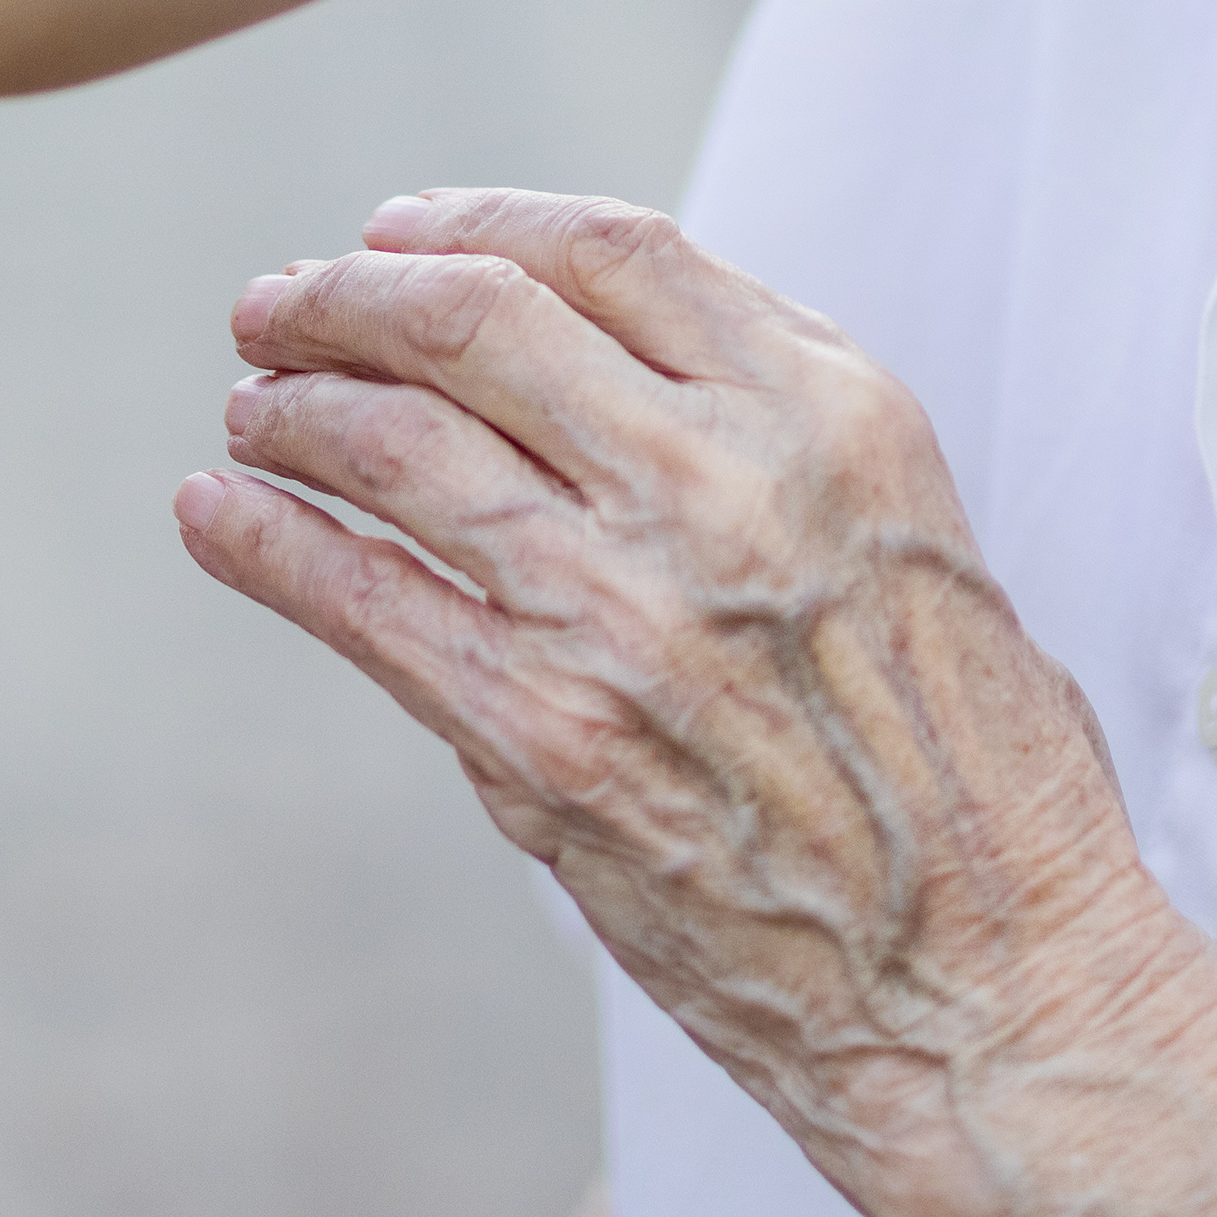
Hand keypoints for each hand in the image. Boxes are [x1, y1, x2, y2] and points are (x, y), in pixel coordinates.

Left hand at [183, 193, 1216, 1216]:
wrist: (998, 993)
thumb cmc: (973, 778)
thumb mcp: (913, 533)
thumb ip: (769, 431)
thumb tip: (580, 364)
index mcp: (834, 412)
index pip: (611, 248)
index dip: (475, 223)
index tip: (397, 231)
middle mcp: (728, 481)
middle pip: (474, 317)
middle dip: (347, 295)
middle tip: (275, 311)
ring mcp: (628, 608)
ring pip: (396, 443)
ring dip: (289, 412)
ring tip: (248, 414)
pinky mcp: (547, 743)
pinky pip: (363, 603)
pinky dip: (266, 542)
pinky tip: (218, 520)